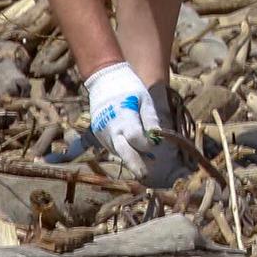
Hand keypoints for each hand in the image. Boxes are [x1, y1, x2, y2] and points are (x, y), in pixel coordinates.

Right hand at [85, 62, 162, 177]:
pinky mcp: (98, 134)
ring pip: (118, 151)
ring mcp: (102, 132)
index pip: (135, 139)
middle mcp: (110, 128)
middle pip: (124, 152)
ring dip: (130, 157)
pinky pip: (112, 146)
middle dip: (136, 165)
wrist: (104, 79)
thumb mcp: (144, 99)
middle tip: (145, 177)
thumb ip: (150, 120)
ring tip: (144, 163)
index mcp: (123, 117)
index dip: (146, 145)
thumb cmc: (129, 87)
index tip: (155, 146)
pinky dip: (123, 149)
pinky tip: (132, 149)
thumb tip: (158, 139)